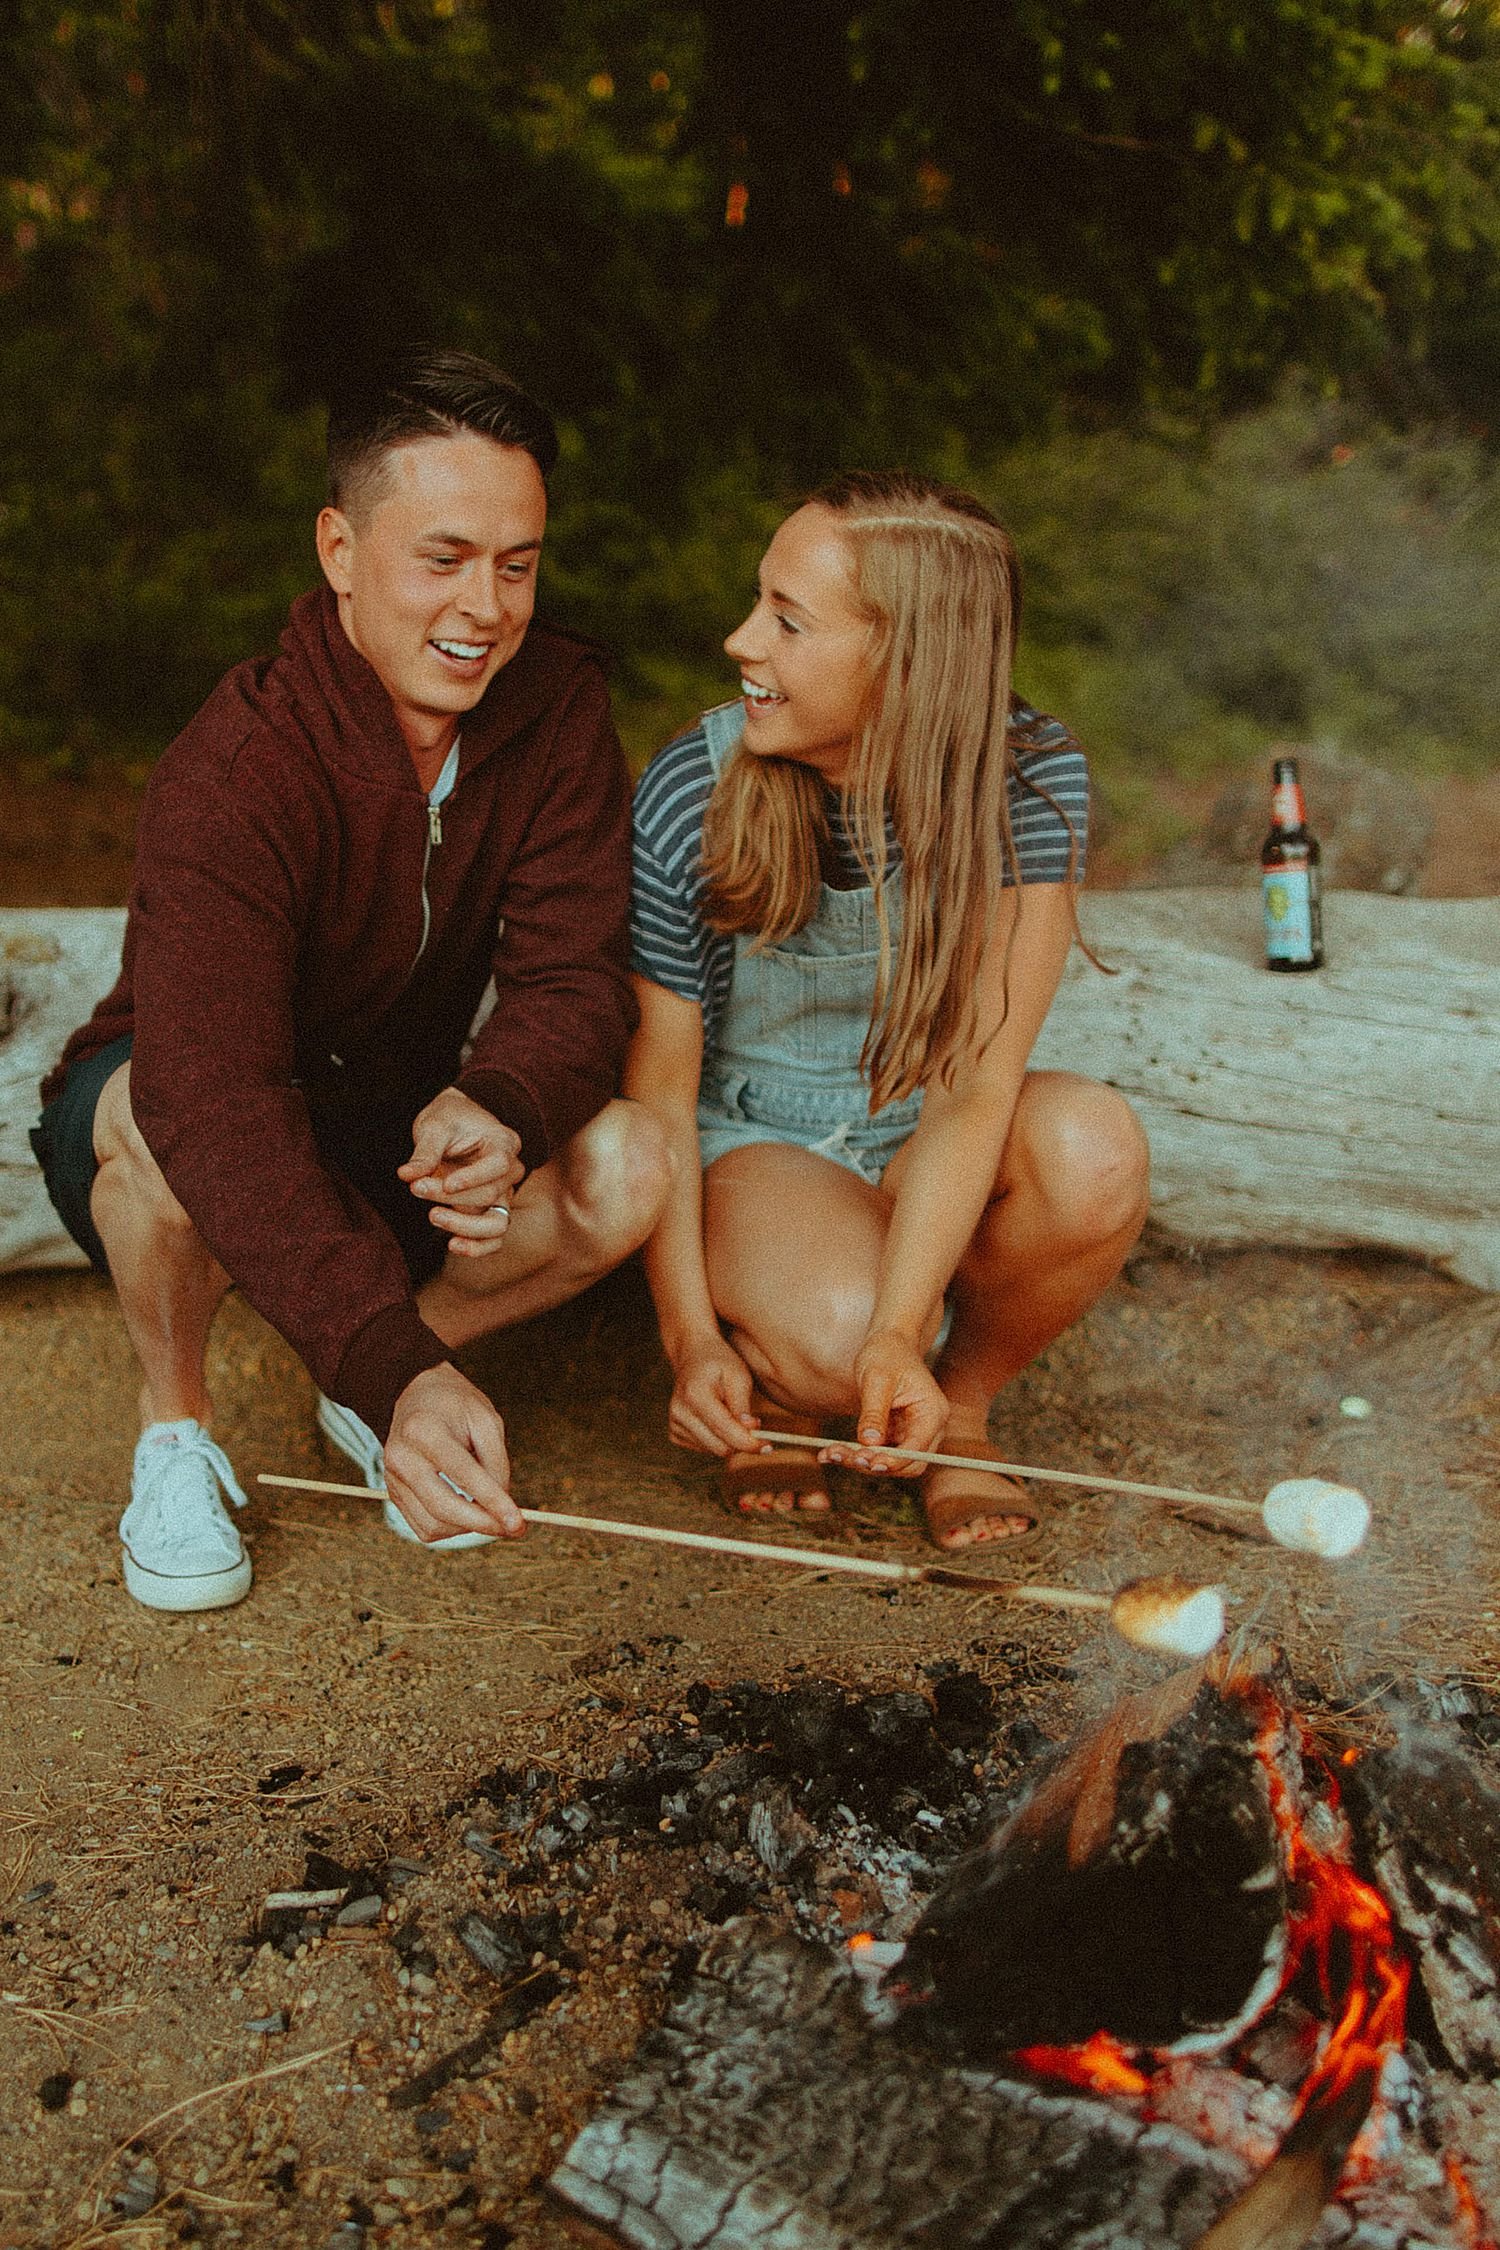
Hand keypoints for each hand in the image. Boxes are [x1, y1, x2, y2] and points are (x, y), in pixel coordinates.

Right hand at [383, 1364, 523, 1541]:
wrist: (418, 1395)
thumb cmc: (457, 1406)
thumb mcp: (486, 1420)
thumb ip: (496, 1464)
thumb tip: (501, 1509)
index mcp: (424, 1430)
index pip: (462, 1474)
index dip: (492, 1501)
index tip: (518, 1522)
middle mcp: (401, 1456)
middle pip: (442, 1506)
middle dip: (481, 1523)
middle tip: (512, 1528)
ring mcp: (392, 1478)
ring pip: (433, 1524)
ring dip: (468, 1527)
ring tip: (489, 1512)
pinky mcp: (393, 1493)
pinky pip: (424, 1528)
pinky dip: (451, 1528)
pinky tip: (467, 1511)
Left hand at [399, 1087, 523, 1257]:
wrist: (456, 1124)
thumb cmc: (448, 1119)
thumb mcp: (435, 1126)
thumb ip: (425, 1151)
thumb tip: (406, 1175)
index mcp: (504, 1143)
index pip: (498, 1165)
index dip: (473, 1178)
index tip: (445, 1183)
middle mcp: (511, 1172)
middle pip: (490, 1194)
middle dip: (451, 1198)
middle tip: (416, 1188)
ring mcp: (504, 1195)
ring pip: (497, 1223)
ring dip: (465, 1226)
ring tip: (433, 1217)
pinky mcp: (491, 1212)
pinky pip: (494, 1239)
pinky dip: (477, 1247)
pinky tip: (452, 1245)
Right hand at [667, 1336, 761, 1457]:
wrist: (693, 1355)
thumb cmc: (720, 1362)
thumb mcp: (739, 1376)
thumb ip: (743, 1405)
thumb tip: (750, 1431)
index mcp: (695, 1395)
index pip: (725, 1430)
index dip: (749, 1443)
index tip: (768, 1446)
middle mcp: (680, 1412)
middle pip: (720, 1447)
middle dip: (742, 1442)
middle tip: (757, 1429)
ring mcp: (674, 1423)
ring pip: (714, 1450)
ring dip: (730, 1440)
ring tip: (734, 1414)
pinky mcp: (675, 1432)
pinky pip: (705, 1448)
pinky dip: (718, 1439)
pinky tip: (719, 1419)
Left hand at [825, 1329, 947, 1474]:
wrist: (887, 1342)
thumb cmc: (886, 1354)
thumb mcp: (877, 1380)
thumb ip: (874, 1412)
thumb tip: (869, 1443)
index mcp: (932, 1413)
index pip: (917, 1449)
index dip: (893, 1461)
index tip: (866, 1463)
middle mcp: (928, 1427)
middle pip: (907, 1464)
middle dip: (874, 1465)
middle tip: (841, 1457)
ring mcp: (913, 1433)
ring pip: (890, 1462)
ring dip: (861, 1463)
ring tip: (829, 1454)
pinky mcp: (897, 1434)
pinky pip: (879, 1453)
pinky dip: (857, 1454)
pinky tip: (832, 1452)